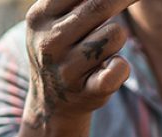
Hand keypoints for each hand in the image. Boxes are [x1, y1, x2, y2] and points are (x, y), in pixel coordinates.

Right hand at [23, 0, 135, 127]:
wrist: (50, 102)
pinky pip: (120, 67)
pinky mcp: (88, 91)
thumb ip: (75, 2)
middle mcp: (50, 42)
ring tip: (103, 47)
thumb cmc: (61, 48)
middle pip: (100, 4)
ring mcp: (67, 69)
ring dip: (117, 36)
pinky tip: (110, 66)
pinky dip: (122, 65)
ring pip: (115, 34)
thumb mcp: (52, 20)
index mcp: (39, 17)